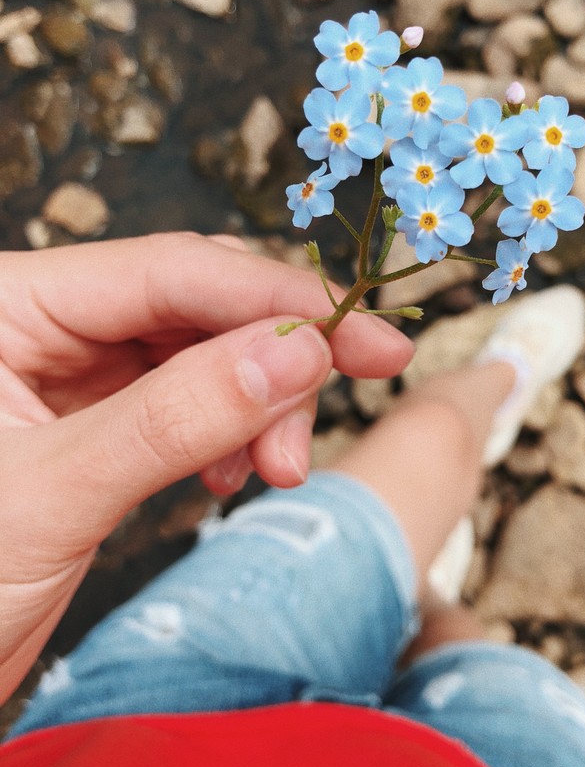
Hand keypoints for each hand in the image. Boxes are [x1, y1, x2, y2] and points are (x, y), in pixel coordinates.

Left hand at [0, 232, 413, 702]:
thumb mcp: (53, 494)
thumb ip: (178, 415)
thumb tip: (298, 353)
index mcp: (7, 304)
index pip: (170, 272)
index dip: (278, 301)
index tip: (366, 337)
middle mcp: (41, 326)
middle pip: (197, 305)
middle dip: (273, 358)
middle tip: (334, 410)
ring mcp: (70, 377)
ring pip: (203, 355)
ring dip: (260, 404)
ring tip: (273, 468)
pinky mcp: (94, 428)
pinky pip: (188, 405)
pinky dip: (230, 434)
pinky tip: (234, 472)